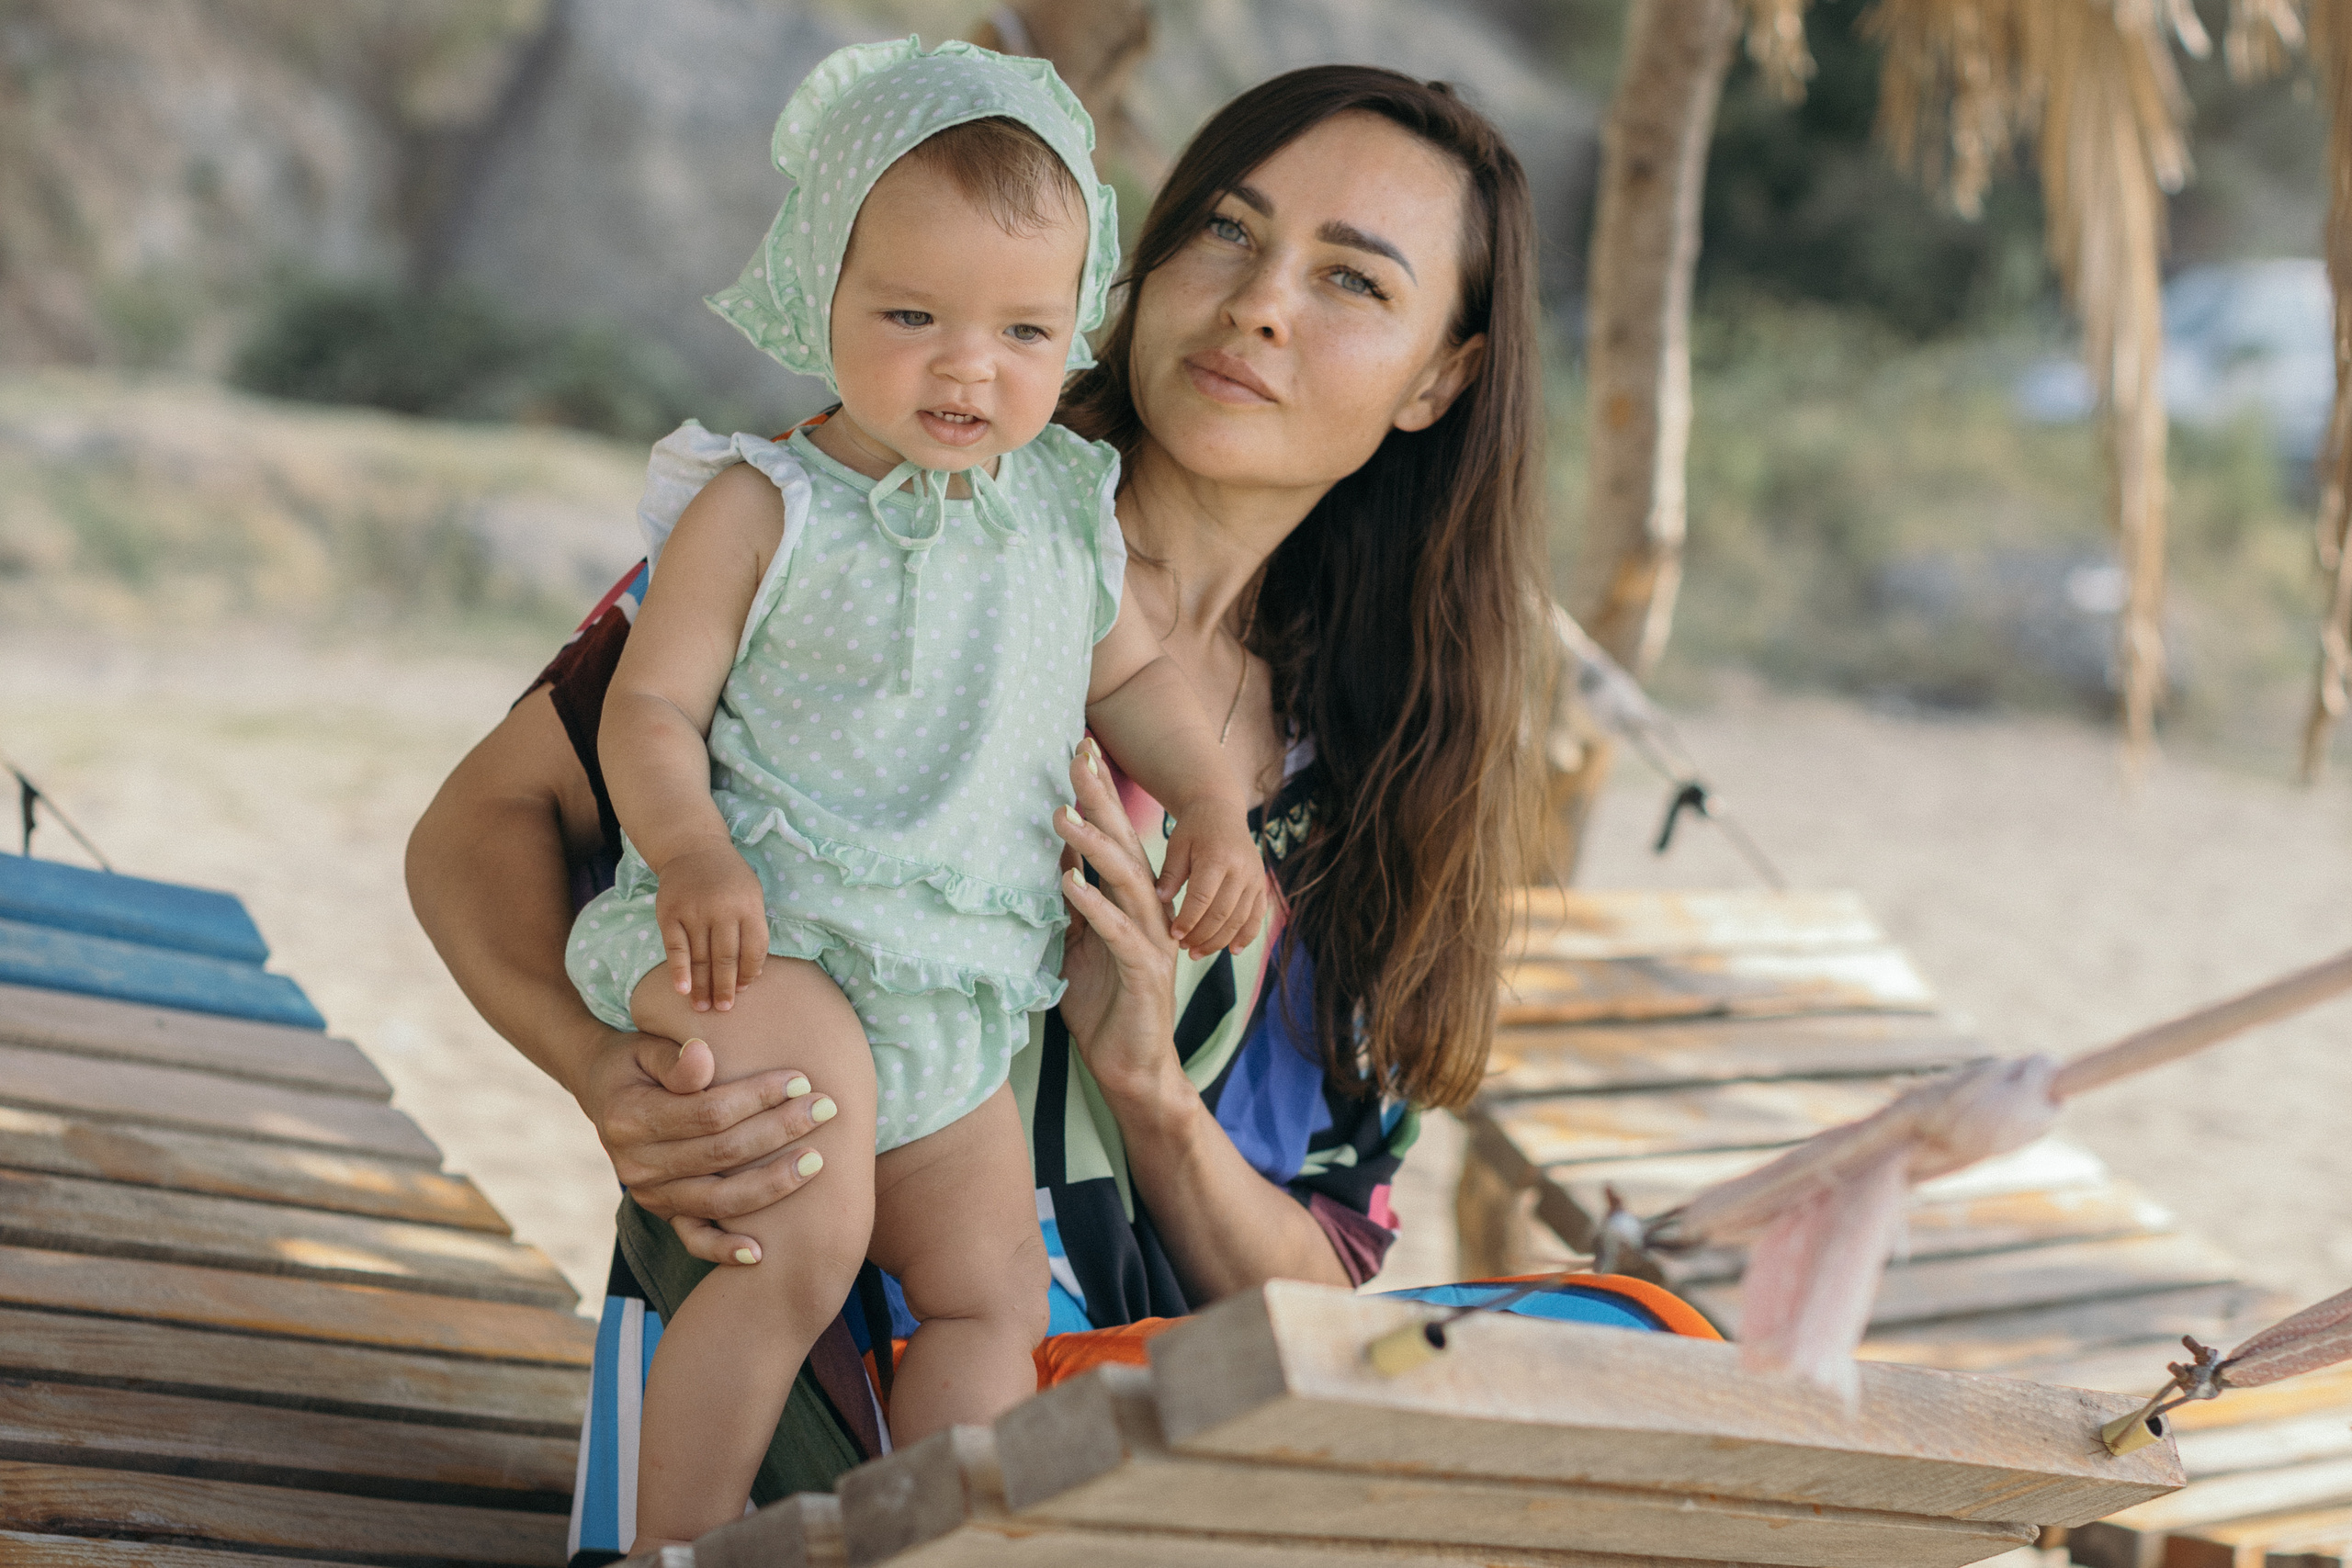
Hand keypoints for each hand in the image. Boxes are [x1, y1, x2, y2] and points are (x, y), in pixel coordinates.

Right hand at [573, 1023, 837, 1265]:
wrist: (606, 1092)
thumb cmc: (638, 1063)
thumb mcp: (647, 1047)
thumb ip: (675, 1058)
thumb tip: (704, 1056)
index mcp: (630, 1118)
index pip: (707, 1113)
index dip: (757, 1097)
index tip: (799, 1079)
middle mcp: (636, 1165)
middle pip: (721, 1155)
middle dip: (779, 1131)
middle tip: (826, 1108)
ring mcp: (650, 1194)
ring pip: (718, 1199)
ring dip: (772, 1183)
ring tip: (817, 1160)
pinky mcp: (664, 1212)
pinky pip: (695, 1238)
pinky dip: (724, 1249)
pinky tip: (761, 1252)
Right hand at [652, 838, 767, 1010]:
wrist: (694, 849)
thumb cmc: (728, 879)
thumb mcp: (751, 895)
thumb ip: (752, 930)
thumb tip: (750, 975)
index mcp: (748, 906)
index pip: (754, 949)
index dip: (749, 973)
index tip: (743, 991)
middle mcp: (722, 910)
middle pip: (726, 958)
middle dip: (725, 987)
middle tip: (724, 1009)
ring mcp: (694, 912)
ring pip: (700, 957)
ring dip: (702, 986)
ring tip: (703, 1007)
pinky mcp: (670, 914)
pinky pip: (675, 948)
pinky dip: (679, 971)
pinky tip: (683, 990)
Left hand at [1052, 745, 1186, 1110]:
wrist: (1131, 1065)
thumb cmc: (1105, 1004)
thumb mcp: (1078, 944)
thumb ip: (1073, 903)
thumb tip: (1055, 859)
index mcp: (1132, 901)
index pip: (1115, 836)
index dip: (1099, 794)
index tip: (1079, 751)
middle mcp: (1149, 911)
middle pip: (1125, 843)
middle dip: (1101, 799)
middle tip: (1078, 755)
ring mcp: (1151, 939)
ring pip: (1125, 880)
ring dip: (1093, 846)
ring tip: (1062, 816)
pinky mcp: (1145, 971)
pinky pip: (1118, 932)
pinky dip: (1094, 906)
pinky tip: (1070, 884)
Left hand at [1155, 797, 1266, 957]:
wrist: (1222, 811)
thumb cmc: (1194, 829)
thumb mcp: (1176, 845)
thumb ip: (1170, 874)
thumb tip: (1159, 901)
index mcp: (1217, 857)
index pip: (1202, 898)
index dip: (1188, 920)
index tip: (1174, 935)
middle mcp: (1241, 869)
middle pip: (1222, 913)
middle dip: (1202, 936)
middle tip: (1184, 948)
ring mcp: (1255, 878)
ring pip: (1240, 919)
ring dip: (1220, 941)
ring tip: (1198, 953)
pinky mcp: (1261, 884)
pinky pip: (1257, 915)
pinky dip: (1247, 935)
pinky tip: (1233, 951)